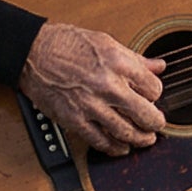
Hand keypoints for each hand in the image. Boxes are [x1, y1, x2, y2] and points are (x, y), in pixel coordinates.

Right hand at [19, 21, 167, 155]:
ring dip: (140, 139)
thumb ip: (135, 59)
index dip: (155, 94)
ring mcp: (91, 105)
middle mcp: (107, 85)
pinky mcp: (75, 120)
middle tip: (157, 124)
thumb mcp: (106, 42)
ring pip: (126, 132)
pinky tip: (121, 147)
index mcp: (118, 63)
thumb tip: (158, 66)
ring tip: (145, 139)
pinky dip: (115, 148)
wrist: (33, 53)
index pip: (153, 88)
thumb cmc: (67, 44)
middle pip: (145, 114)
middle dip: (156, 123)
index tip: (151, 96)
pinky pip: (100, 141)